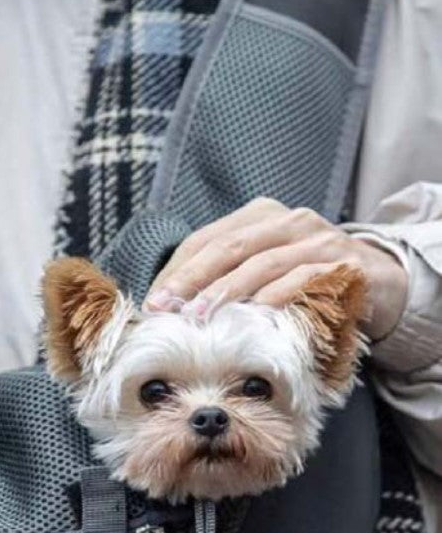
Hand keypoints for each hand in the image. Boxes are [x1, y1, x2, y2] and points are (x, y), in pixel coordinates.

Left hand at [146, 197, 407, 339]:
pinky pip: (303, 279)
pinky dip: (275, 296)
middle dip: (191, 280)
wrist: (380, 282)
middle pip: (227, 247)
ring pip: (261, 263)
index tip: (151, 302)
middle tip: (165, 309)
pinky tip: (253, 315)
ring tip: (199, 316)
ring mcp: (317, 239)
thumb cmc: (306, 279)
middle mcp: (286, 220)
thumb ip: (222, 278)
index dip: (176, 271)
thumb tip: (168, 305)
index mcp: (258, 216)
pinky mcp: (344, 264)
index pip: (205, 240)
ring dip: (226, 292)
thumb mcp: (261, 272)